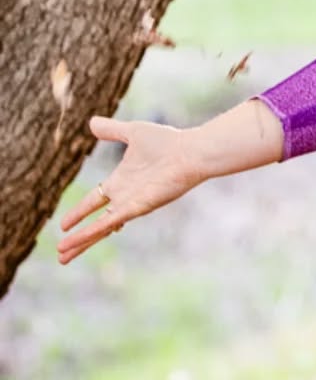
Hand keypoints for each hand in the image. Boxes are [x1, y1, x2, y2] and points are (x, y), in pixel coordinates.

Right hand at [56, 115, 204, 264]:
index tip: (63, 224)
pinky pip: (107, 223)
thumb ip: (112, 130)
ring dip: (80, 242)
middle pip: (95, 221)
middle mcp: (124, 196)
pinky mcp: (136, 208)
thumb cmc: (168, 141)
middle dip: (78, 237)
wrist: (190, 151)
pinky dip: (89, 233)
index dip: (79, 212)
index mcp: (121, 180)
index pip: (94, 200)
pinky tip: (74, 243)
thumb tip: (91, 122)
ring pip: (99, 229)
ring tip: (62, 258)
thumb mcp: (133, 132)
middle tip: (61, 252)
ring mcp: (130, 204)